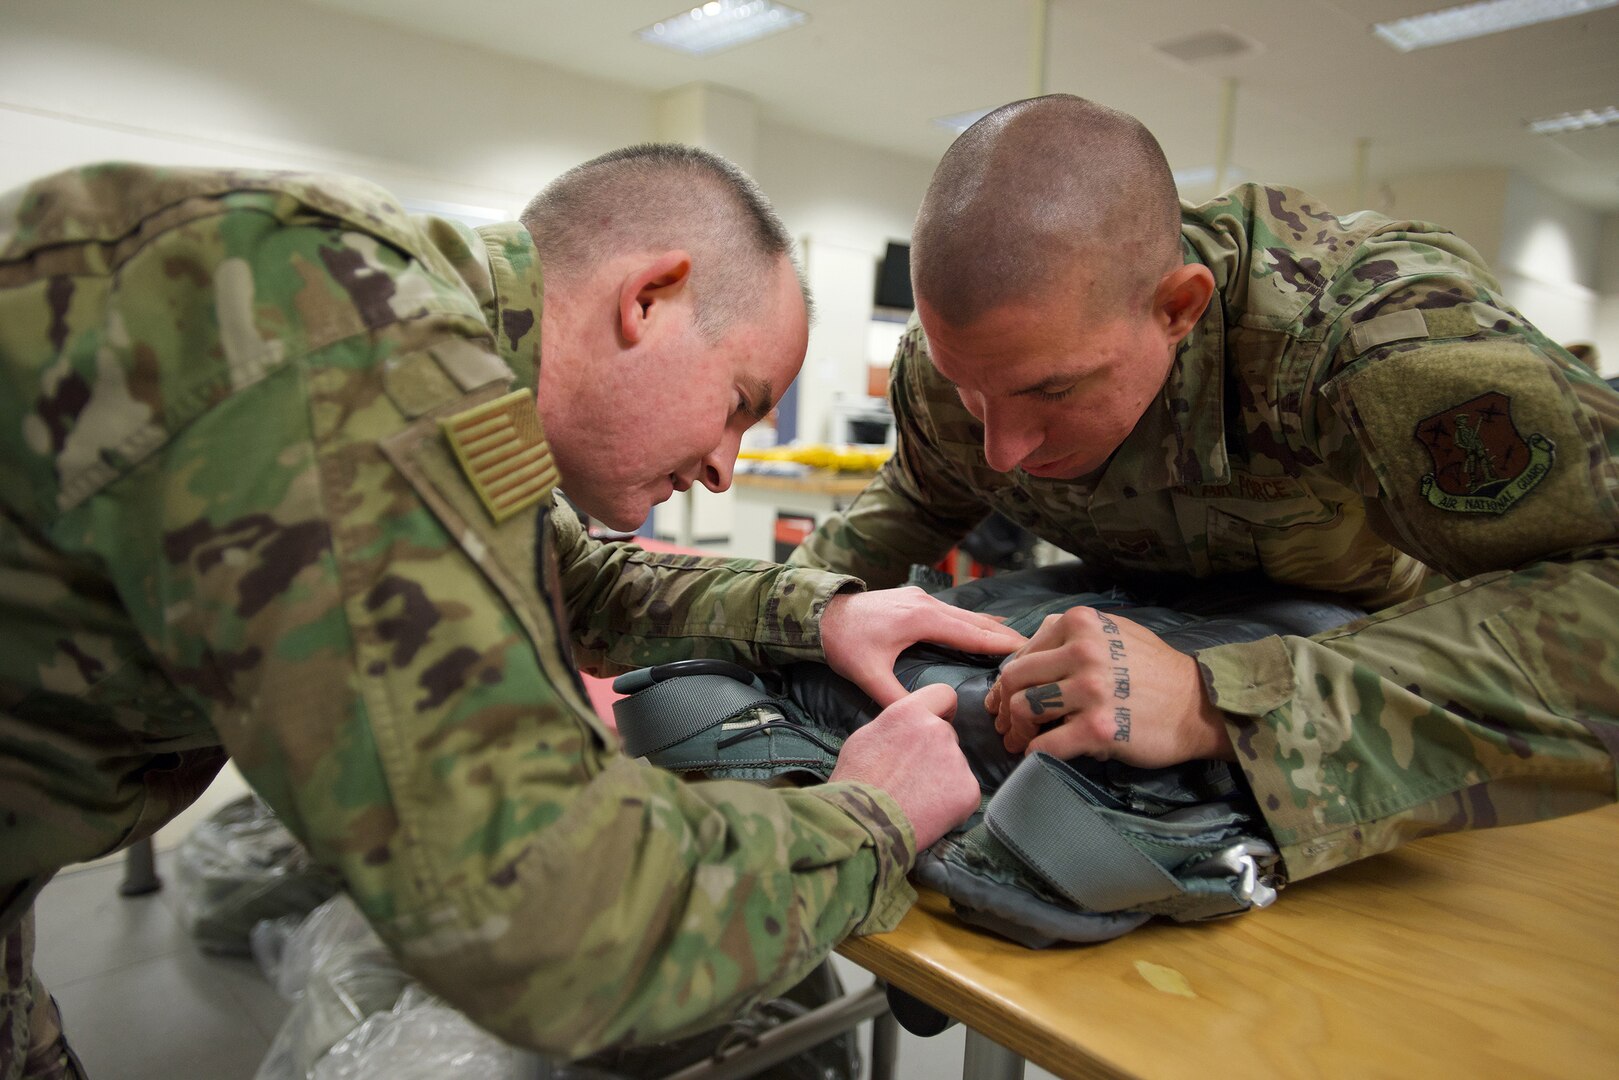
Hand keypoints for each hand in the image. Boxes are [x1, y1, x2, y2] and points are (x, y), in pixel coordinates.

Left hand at [821, 586, 1025, 706]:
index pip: (970, 634)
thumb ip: (895, 698)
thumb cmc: (842, 643)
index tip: (1027, 651)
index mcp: (921, 619)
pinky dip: (971, 620)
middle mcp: (926, 604)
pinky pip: (952, 610)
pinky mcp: (912, 599)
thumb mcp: (867, 674)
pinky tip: (982, 623)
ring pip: (964, 613)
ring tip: (1018, 637)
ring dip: (989, 625)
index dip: (999, 644)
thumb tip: (921, 719)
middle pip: (974, 621)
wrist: (817, 613)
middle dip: (1004, 634)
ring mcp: (920, 598)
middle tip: (1036, 646)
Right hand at [829, 684, 978, 848]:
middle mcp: (937, 730)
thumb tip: (905, 728)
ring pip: (955, 765)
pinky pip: (964, 792)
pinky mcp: (968, 790)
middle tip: (913, 776)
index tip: (939, 721)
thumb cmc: (854, 783)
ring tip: (915, 799)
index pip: (944, 694)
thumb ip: (893, 726)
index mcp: (909, 712)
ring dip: (941, 779)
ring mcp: (956, 760)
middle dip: (935, 752)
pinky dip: (951, 803)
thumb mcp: (864, 738)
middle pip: (947, 735)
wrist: (862, 825)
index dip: (942, 710)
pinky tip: (928, 813)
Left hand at [983, 607, 1233, 767]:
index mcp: (1081, 623)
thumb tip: (1023, 655)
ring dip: (1018, 729)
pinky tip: (1038, 754)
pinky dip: (1034, 752)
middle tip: (1009, 724)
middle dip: (1005, 705)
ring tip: (1022, 740)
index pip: (1022, 652)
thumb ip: (1071, 636)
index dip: (1009, 681)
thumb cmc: (1156, 670)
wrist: (1200, 706)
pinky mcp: (1098, 728)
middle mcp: (1083, 651)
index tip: (1008, 699)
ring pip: (1024, 708)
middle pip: (1015, 679)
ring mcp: (1091, 690)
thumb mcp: (1114, 632)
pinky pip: (1045, 743)